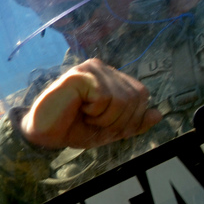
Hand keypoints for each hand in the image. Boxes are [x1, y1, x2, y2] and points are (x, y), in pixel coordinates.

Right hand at [17, 58, 161, 149]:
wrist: (45, 135)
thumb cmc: (73, 128)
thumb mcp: (110, 130)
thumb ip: (134, 123)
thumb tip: (158, 114)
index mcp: (111, 77)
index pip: (142, 95)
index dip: (130, 117)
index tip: (104, 123)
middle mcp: (102, 68)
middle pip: (135, 97)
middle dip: (117, 120)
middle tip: (93, 121)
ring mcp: (90, 69)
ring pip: (121, 99)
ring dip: (104, 118)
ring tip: (84, 116)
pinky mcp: (78, 75)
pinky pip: (104, 97)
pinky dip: (94, 112)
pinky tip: (78, 109)